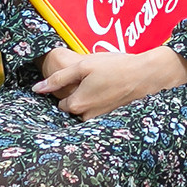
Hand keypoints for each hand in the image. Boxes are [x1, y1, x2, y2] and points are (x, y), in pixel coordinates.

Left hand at [33, 46, 186, 119]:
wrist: (149, 75)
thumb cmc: (117, 67)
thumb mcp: (84, 66)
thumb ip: (59, 78)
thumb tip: (37, 89)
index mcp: (77, 104)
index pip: (60, 104)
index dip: (66, 91)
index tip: (75, 81)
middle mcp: (88, 117)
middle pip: (74, 109)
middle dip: (78, 97)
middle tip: (92, 81)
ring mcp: (102, 120)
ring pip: (88, 112)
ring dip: (92, 100)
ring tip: (105, 85)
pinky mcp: (114, 119)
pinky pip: (101, 113)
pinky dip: (104, 103)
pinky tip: (113, 91)